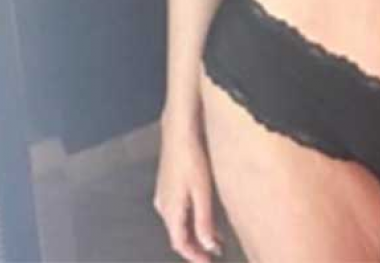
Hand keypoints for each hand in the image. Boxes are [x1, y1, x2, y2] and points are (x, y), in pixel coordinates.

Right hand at [153, 124, 223, 262]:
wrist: (179, 130)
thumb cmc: (192, 159)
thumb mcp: (202, 192)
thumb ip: (204, 221)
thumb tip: (209, 246)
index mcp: (170, 211)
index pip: (180, 244)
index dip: (195, 256)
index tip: (210, 262)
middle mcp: (162, 206)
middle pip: (178, 234)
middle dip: (197, 245)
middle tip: (216, 251)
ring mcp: (163, 194)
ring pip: (179, 222)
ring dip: (195, 231)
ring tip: (216, 235)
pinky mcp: (167, 183)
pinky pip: (178, 209)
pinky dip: (192, 217)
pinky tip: (205, 212)